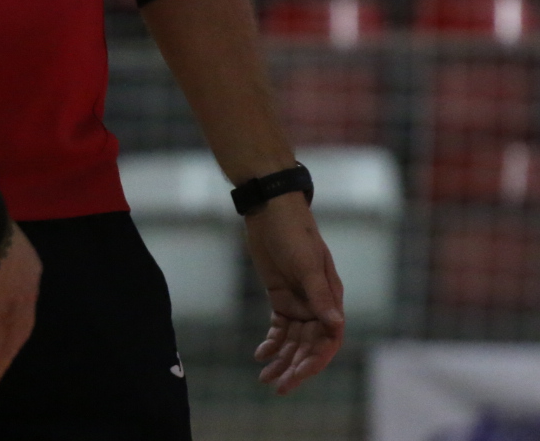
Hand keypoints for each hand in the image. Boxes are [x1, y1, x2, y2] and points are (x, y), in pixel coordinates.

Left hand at [245, 192, 344, 393]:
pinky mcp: (281, 296)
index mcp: (331, 299)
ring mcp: (299, 301)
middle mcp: (318, 304)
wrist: (270, 209)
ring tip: (265, 378)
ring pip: (293, 340)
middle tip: (276, 386)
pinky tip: (260, 354)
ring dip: (281, 360)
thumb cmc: (294, 232)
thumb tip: (336, 324)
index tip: (297, 374)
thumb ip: (318, 294)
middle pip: (309, 345)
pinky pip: (279, 327)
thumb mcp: (306, 263)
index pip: (328, 339)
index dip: (314, 360)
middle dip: (294, 367)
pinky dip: (272, 342)